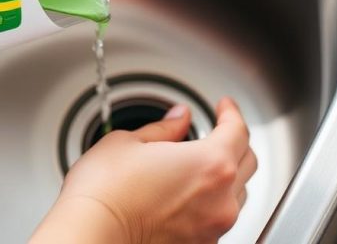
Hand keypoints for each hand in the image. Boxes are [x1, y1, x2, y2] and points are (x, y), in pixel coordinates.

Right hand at [31, 97, 256, 243]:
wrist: (90, 237)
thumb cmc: (105, 195)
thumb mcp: (129, 142)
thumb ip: (164, 128)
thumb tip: (178, 118)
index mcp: (210, 164)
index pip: (239, 130)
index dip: (231, 112)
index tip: (224, 107)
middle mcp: (220, 199)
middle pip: (247, 161)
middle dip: (235, 142)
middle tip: (218, 131)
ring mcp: (212, 228)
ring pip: (236, 194)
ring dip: (226, 175)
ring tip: (201, 164)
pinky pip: (217, 218)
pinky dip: (211, 202)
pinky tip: (189, 194)